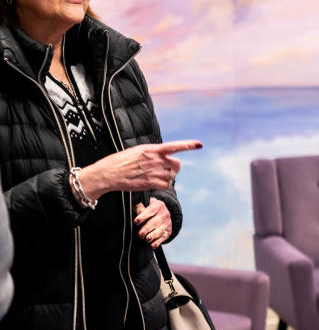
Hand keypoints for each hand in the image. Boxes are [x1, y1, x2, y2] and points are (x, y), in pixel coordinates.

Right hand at [77, 140, 202, 200]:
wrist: (107, 173)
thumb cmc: (120, 161)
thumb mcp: (137, 151)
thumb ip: (151, 153)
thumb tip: (162, 156)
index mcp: (151, 149)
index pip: (174, 146)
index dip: (188, 145)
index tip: (200, 144)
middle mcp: (155, 159)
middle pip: (177, 164)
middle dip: (175, 168)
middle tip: (167, 171)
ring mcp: (153, 171)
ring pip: (172, 176)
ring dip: (167, 178)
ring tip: (153, 177)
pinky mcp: (150, 183)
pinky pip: (166, 185)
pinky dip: (164, 185)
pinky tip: (154, 183)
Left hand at [135, 197, 172, 247]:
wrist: (162, 213)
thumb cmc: (150, 210)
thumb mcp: (146, 205)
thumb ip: (140, 207)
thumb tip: (138, 209)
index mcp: (158, 205)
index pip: (150, 210)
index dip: (143, 216)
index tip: (136, 222)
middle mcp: (165, 214)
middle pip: (155, 222)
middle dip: (146, 229)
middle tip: (140, 234)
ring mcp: (167, 223)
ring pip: (160, 230)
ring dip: (153, 235)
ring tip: (147, 239)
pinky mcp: (168, 231)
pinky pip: (163, 237)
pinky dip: (158, 242)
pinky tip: (153, 245)